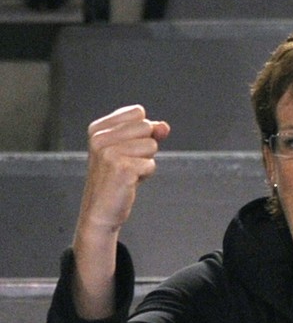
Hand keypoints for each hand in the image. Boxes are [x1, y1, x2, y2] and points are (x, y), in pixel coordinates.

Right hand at [78, 104, 169, 232]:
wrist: (102, 211)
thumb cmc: (116, 178)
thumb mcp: (131, 149)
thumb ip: (149, 133)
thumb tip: (164, 126)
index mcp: (98, 128)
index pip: (138, 112)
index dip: (142, 131)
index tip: (126, 149)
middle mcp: (100, 138)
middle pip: (147, 126)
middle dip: (145, 147)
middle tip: (127, 163)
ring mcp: (109, 153)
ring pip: (152, 145)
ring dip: (145, 162)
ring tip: (127, 173)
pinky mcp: (121, 169)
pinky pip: (151, 164)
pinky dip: (145, 174)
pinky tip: (129, 182)